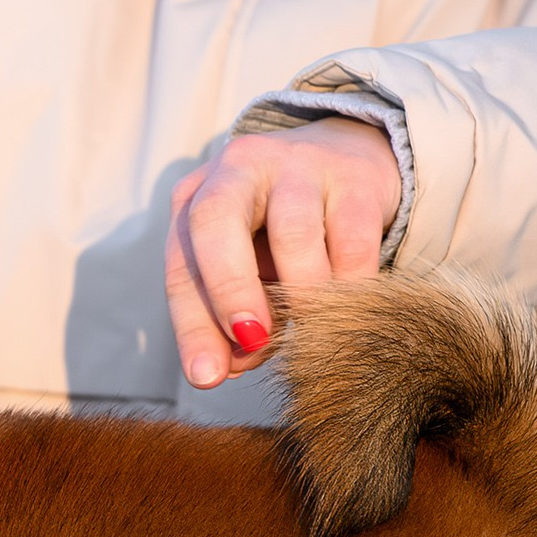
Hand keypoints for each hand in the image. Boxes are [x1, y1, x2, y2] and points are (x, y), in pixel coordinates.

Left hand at [165, 115, 401, 388]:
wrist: (348, 160)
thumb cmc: (277, 233)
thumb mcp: (244, 273)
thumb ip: (229, 322)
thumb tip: (230, 368)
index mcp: (197, 199)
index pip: (182, 267)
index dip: (193, 327)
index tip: (208, 376)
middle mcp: (239, 170)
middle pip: (217, 220)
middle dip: (230, 289)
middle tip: (252, 341)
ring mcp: (298, 165)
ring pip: (293, 232)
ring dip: (301, 295)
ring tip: (312, 329)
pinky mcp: (354, 176)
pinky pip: (352, 242)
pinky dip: (350, 285)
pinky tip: (348, 303)